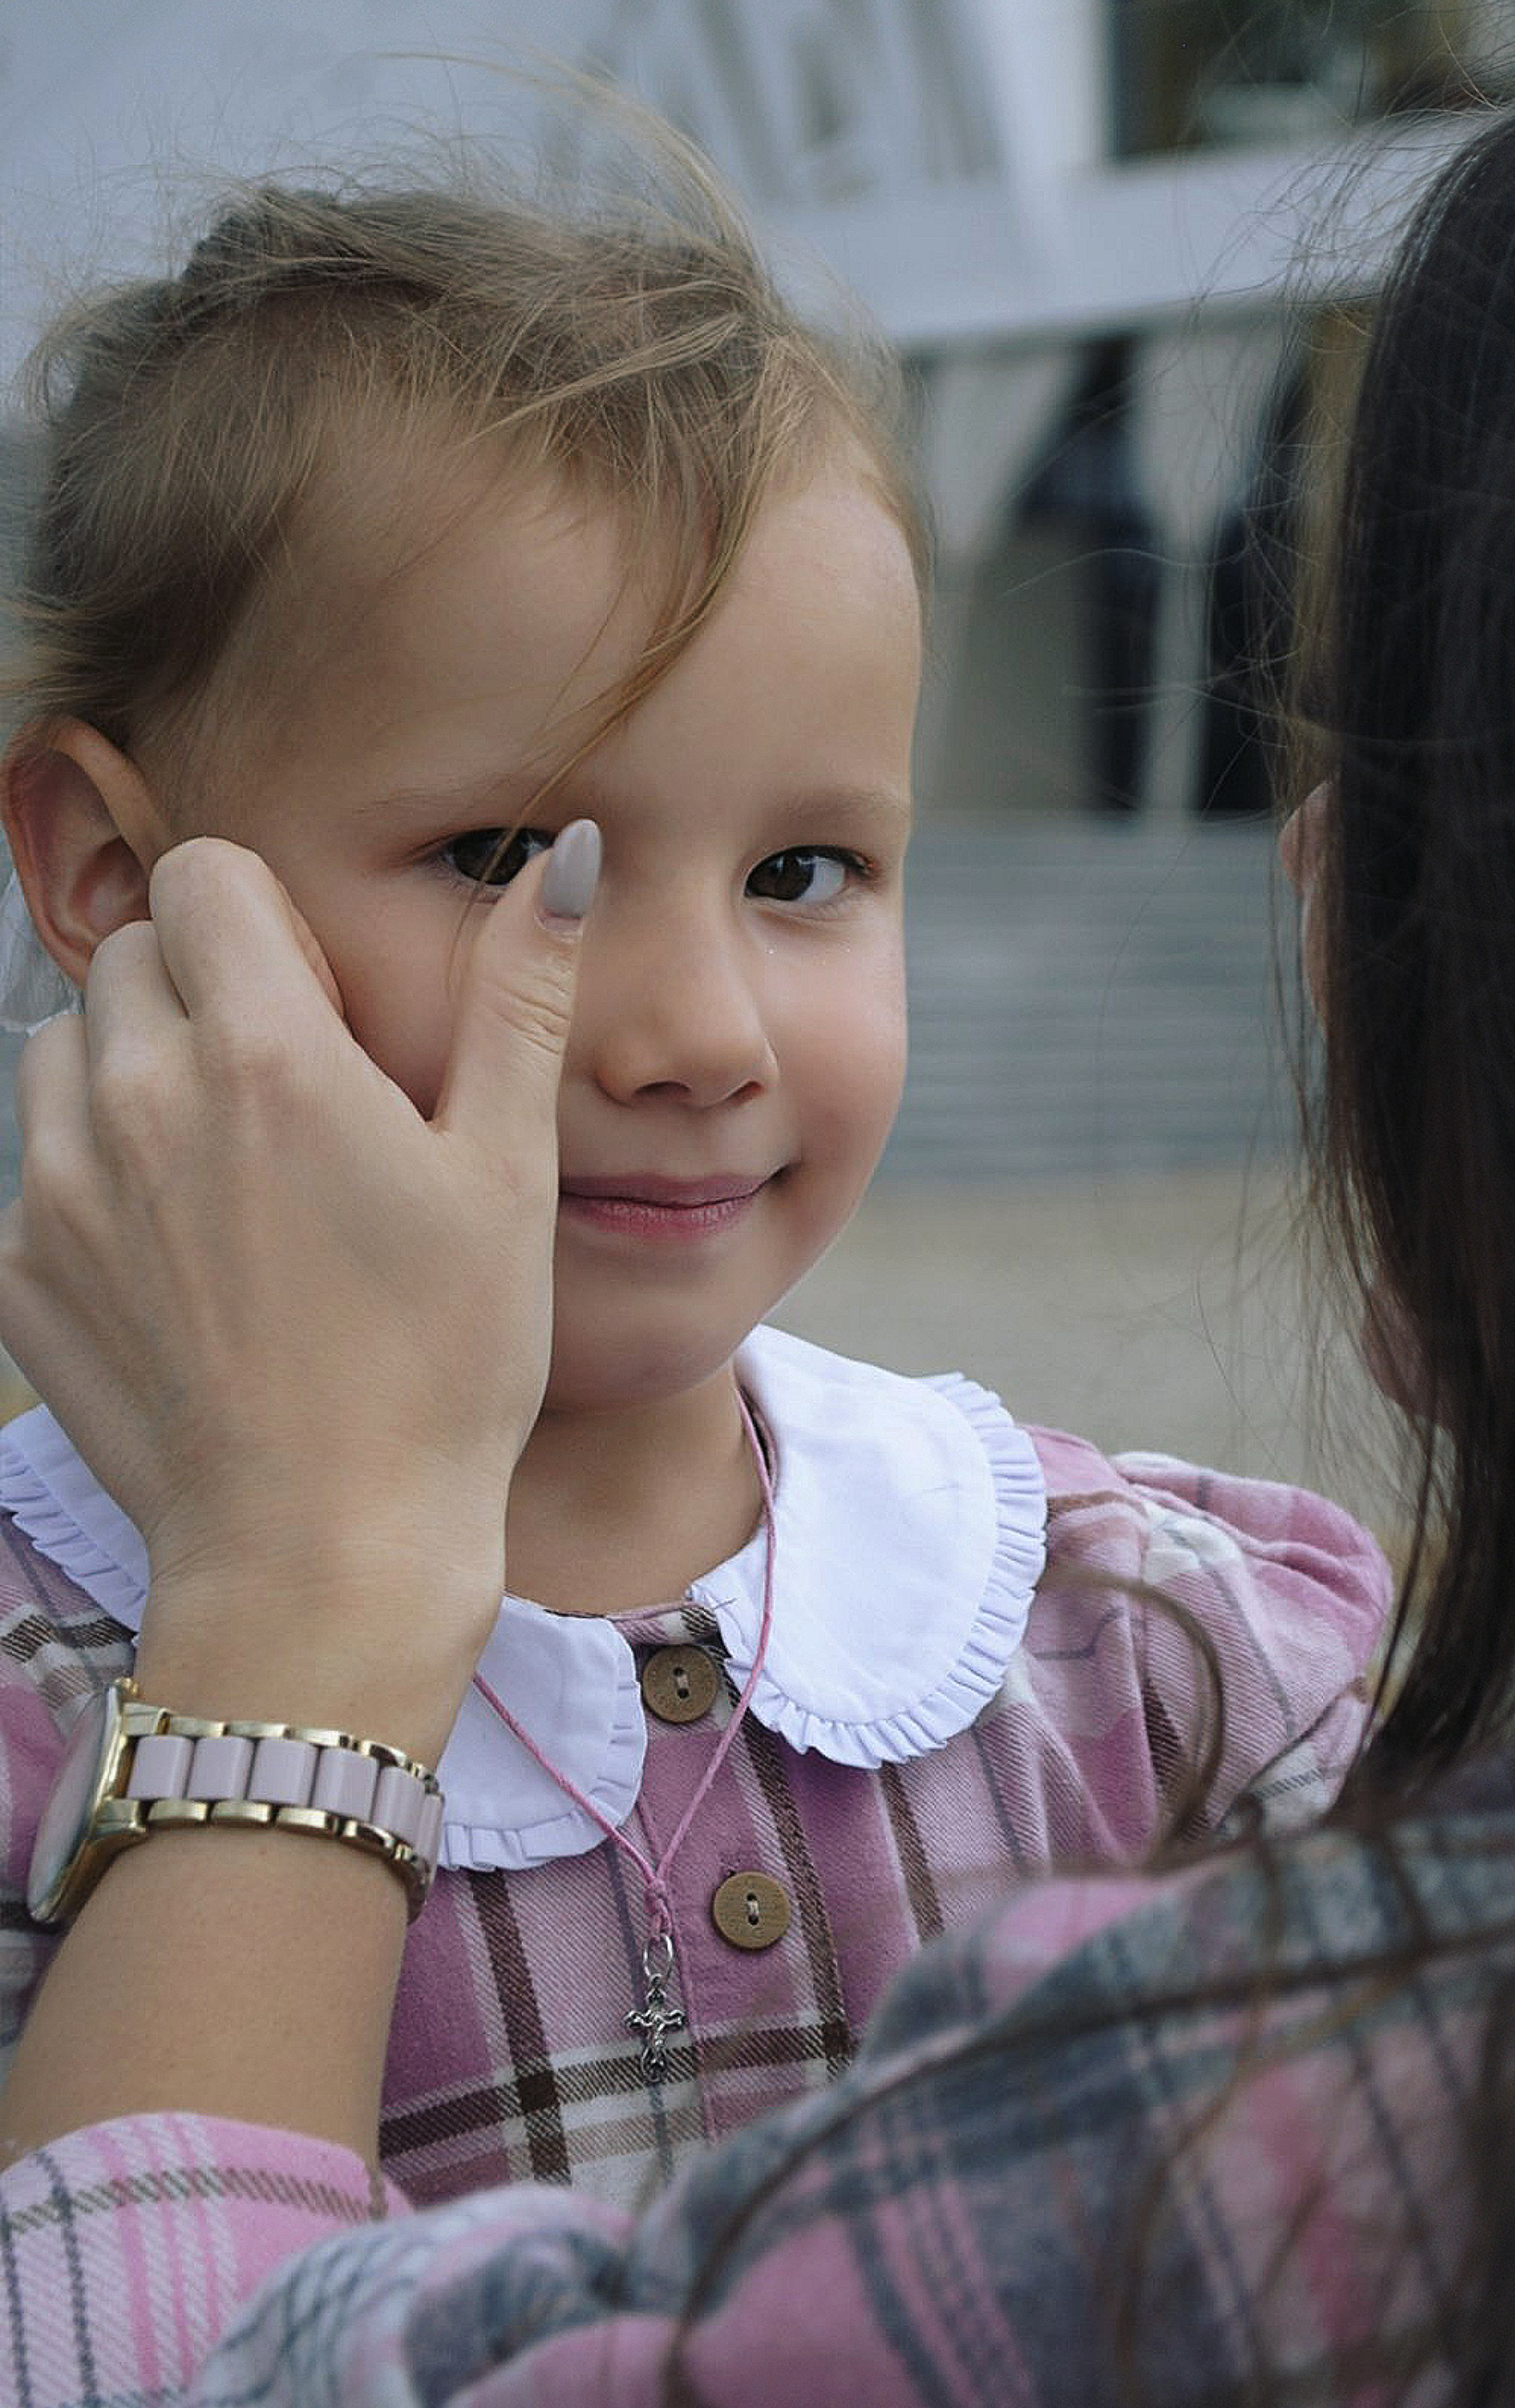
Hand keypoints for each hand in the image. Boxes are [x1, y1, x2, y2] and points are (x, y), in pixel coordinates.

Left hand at [0, 827, 597, 1751]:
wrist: (323, 1555)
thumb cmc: (440, 1368)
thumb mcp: (505, 1174)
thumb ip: (519, 996)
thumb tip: (567, 852)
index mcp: (267, 1054)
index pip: (207, 875)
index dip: (269, 921)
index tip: (321, 1005)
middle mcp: (140, 1099)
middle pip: (136, 955)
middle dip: (204, 992)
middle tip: (290, 1098)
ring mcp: (62, 1190)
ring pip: (68, 1048)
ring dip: (136, 1073)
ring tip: (230, 1173)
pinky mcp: (23, 1273)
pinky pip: (39, 1167)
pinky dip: (98, 1182)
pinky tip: (190, 1263)